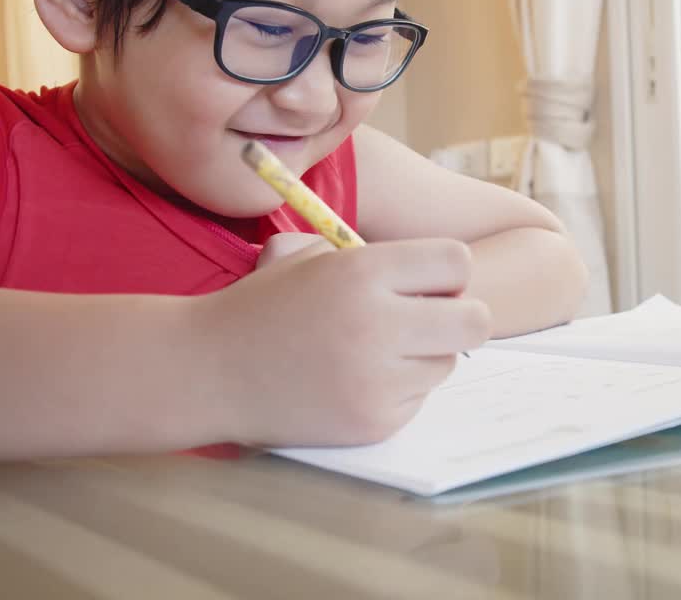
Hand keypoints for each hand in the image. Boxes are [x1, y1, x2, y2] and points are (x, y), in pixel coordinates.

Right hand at [194, 238, 491, 446]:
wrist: (206, 371)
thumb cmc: (261, 307)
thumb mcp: (309, 257)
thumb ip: (374, 257)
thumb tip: (443, 274)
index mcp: (362, 271)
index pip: (457, 263)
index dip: (446, 273)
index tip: (425, 284)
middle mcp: (376, 324)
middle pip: (475, 320)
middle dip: (458, 317)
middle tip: (426, 321)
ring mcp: (376, 379)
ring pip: (446, 363)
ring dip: (423, 356)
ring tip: (373, 352)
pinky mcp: (372, 422)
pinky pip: (416, 399)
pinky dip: (396, 391)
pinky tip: (351, 382)